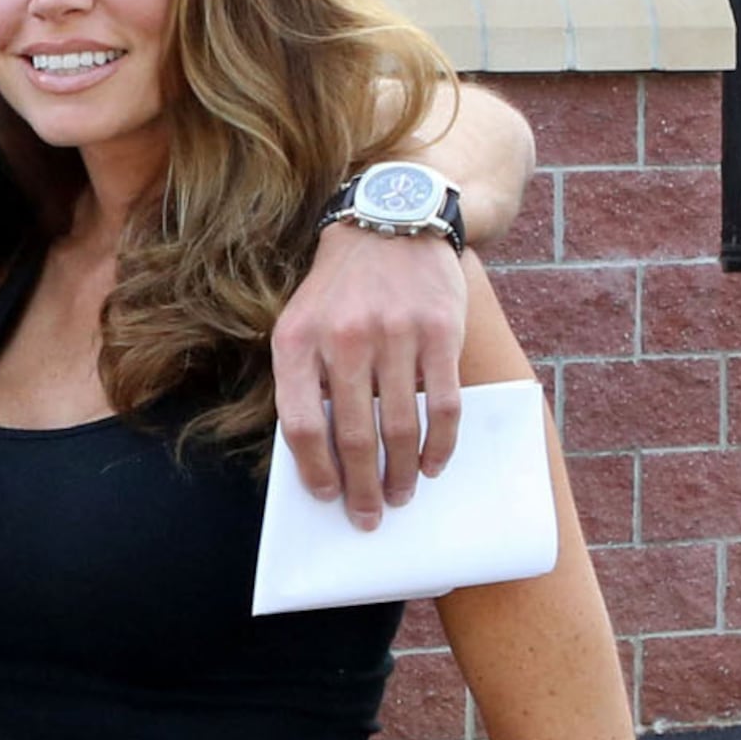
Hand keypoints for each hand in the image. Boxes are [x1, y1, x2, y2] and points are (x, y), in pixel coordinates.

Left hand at [272, 225, 468, 524]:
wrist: (391, 224)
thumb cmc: (339, 291)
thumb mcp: (300, 323)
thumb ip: (304, 380)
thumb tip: (316, 455)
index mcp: (297, 341)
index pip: (300, 424)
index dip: (313, 469)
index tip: (327, 496)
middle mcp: (344, 338)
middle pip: (353, 434)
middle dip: (362, 486)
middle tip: (370, 515)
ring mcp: (395, 334)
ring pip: (401, 425)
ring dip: (403, 472)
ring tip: (403, 494)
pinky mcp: (440, 332)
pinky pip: (443, 404)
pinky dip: (440, 444)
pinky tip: (435, 464)